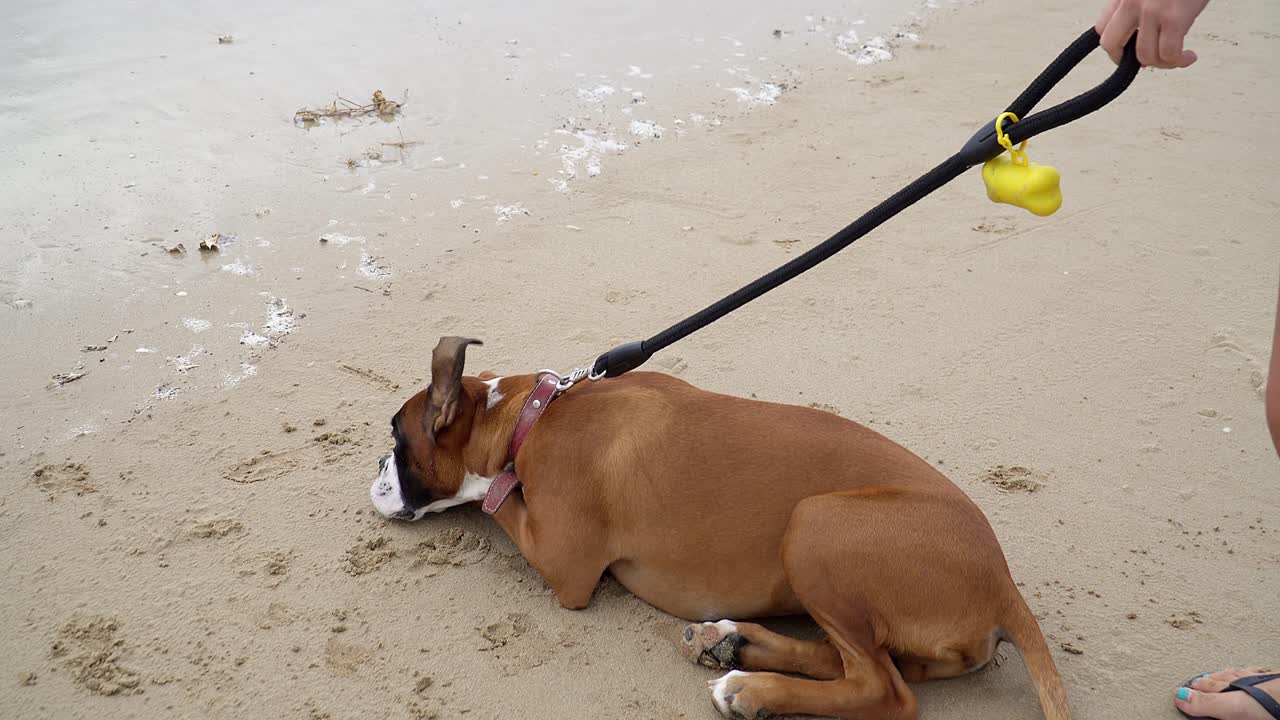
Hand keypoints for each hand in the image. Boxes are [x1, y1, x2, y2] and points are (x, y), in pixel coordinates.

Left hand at [1095, 0, 1209, 67]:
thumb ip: (1139, 1)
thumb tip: (1139, 28)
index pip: (1102, 28)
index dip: (1115, 45)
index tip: (1128, 50)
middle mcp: (1132, 1)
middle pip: (1111, 45)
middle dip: (1128, 60)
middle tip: (1148, 60)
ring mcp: (1152, 11)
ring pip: (1144, 56)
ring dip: (1161, 63)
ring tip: (1175, 57)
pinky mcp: (1175, 17)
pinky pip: (1169, 53)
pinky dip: (1178, 62)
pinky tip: (1188, 57)